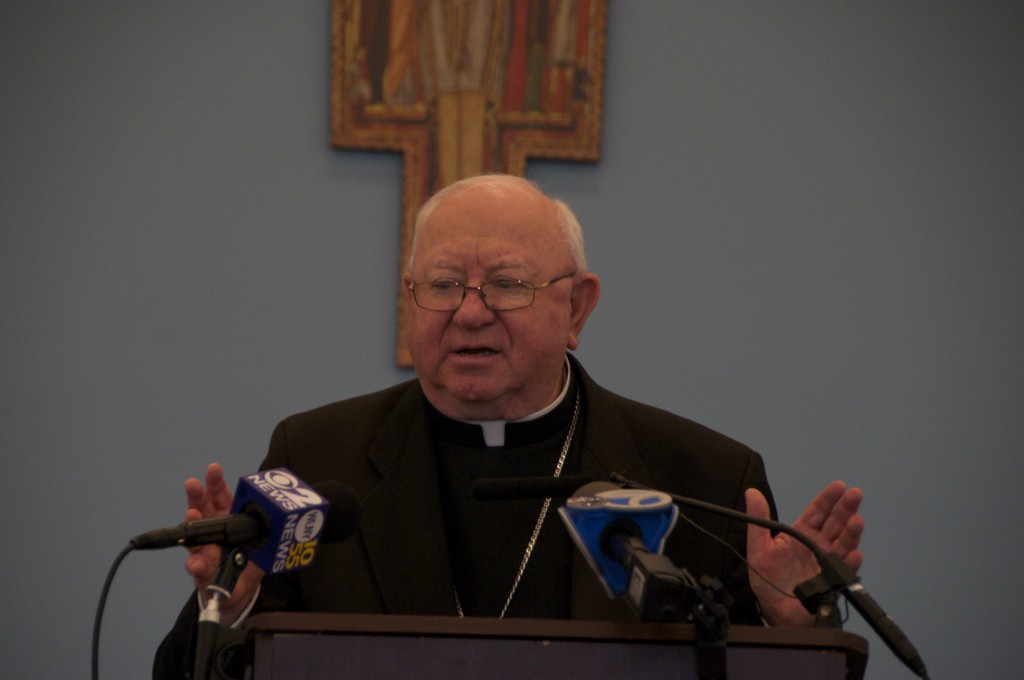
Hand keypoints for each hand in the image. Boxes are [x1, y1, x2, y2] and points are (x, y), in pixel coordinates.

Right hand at [182, 463, 264, 625]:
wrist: (237, 592)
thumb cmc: (248, 564)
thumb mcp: (264, 550)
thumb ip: (272, 538)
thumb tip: (284, 524)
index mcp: (228, 519)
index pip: (221, 497)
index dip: (217, 483)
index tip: (214, 469)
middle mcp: (212, 531)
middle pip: (202, 508)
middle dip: (198, 494)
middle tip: (194, 483)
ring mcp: (204, 549)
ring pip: (194, 532)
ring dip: (191, 521)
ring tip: (191, 513)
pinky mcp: (201, 570)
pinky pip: (197, 566)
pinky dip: (195, 563)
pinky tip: (196, 562)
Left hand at [745, 481, 864, 626]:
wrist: (773, 608)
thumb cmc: (767, 578)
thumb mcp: (758, 546)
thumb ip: (758, 519)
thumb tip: (752, 493)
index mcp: (802, 533)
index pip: (818, 512)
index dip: (828, 499)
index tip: (839, 486)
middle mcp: (818, 545)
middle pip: (836, 523)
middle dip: (846, 508)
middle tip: (855, 495)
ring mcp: (827, 562)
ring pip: (844, 543)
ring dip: (852, 532)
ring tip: (857, 521)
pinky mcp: (832, 581)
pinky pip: (844, 571)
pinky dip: (851, 562)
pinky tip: (855, 554)